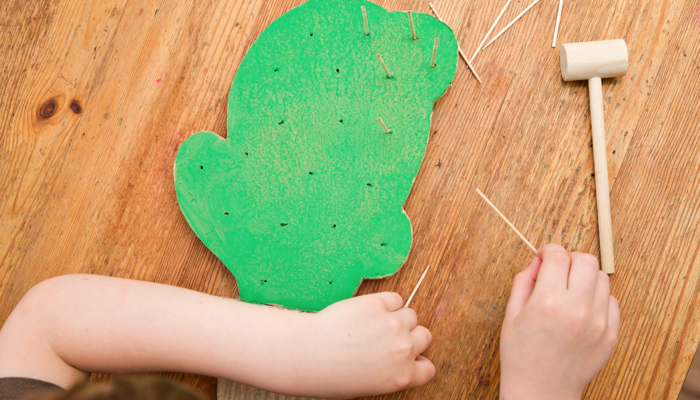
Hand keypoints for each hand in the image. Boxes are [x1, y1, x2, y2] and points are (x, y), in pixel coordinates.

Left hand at [303, 293, 434, 398]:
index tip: (406, 356)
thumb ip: (389, 373)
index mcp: (402, 377)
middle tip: (387, 336)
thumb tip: (395, 359)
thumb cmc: (329, 374)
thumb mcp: (367, 386)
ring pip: (411, 314)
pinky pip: (395, 298)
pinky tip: (369, 310)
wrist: (307, 354)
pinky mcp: (377, 304)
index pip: (428, 368)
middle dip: (409, 335)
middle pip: (424, 335)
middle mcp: (403, 350)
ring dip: (398, 316)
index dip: (417, 359)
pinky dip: (386, 302)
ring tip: (375, 322)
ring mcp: (393, 325)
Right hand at [499, 244, 619, 399]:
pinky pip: (612, 301)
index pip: (558, 256)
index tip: (545, 255)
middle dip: (570, 259)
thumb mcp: (511, 314)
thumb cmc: (521, 355)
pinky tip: (582, 309)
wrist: (541, 392)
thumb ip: (523, 281)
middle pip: (586, 260)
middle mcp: (576, 309)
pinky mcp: (610, 335)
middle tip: (559, 272)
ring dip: (586, 278)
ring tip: (571, 292)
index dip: (549, 250)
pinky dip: (598, 299)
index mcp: (547, 302)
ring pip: (602, 278)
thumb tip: (539, 260)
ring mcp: (598, 323)